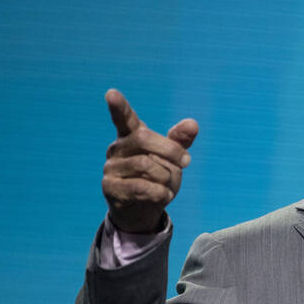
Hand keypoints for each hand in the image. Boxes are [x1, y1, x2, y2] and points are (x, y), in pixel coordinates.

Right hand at [102, 89, 197, 232]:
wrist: (144, 211)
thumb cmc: (157, 178)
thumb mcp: (171, 159)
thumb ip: (179, 141)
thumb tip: (192, 123)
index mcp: (131, 137)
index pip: (124, 118)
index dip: (118, 106)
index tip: (111, 92)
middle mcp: (117, 149)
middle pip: (143, 138)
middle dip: (171, 150)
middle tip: (188, 162)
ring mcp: (111, 168)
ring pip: (144, 164)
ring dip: (165, 175)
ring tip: (167, 184)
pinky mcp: (110, 188)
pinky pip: (141, 187)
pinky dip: (160, 192)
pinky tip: (163, 196)